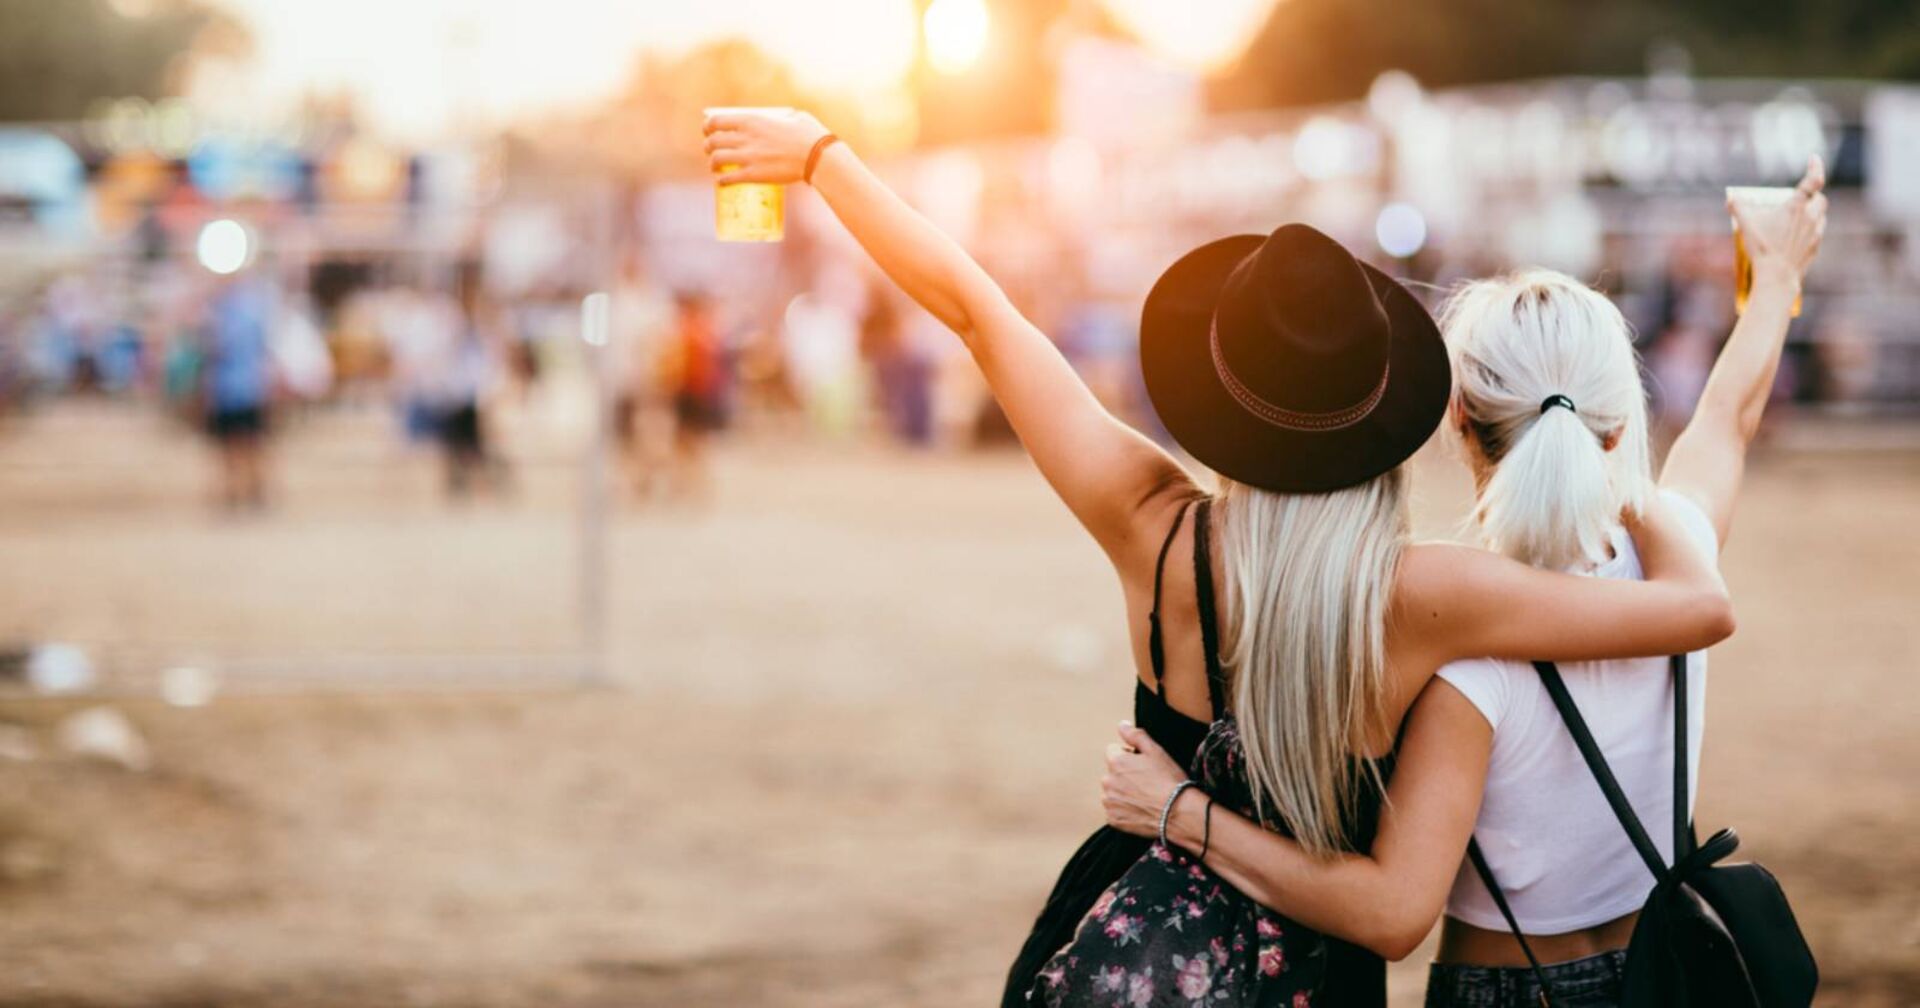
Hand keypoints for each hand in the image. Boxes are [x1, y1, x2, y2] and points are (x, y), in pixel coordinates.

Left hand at [702, 109, 830, 184]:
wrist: (816, 157)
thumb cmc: (809, 135)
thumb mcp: (792, 117)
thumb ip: (779, 118)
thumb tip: (780, 120)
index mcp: (750, 121)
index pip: (716, 121)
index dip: (707, 127)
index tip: (708, 131)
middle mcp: (744, 138)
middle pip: (712, 141)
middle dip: (708, 146)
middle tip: (711, 150)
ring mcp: (747, 157)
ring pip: (716, 160)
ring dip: (712, 164)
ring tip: (715, 167)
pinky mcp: (753, 175)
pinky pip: (727, 178)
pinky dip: (721, 181)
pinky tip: (722, 182)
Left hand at [1101, 721, 1191, 838]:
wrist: (1177, 813)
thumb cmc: (1169, 780)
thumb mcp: (1155, 751)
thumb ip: (1135, 735)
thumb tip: (1121, 725)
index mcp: (1116, 761)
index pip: (1113, 750)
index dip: (1129, 755)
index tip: (1143, 765)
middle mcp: (1107, 781)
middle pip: (1112, 771)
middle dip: (1124, 774)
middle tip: (1146, 782)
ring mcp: (1109, 801)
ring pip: (1112, 790)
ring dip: (1122, 791)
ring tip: (1144, 796)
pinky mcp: (1113, 819)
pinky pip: (1114, 810)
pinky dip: (1124, 809)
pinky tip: (1140, 809)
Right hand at [1730, 156, 1827, 282]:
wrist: (1777, 276)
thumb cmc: (1762, 248)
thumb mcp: (1745, 225)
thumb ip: (1738, 207)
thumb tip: (1731, 199)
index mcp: (1796, 207)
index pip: (1813, 180)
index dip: (1816, 167)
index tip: (1814, 158)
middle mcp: (1810, 217)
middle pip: (1820, 199)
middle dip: (1813, 196)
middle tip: (1800, 198)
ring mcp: (1815, 233)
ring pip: (1821, 215)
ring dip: (1813, 212)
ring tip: (1798, 218)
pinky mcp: (1815, 247)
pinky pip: (1818, 233)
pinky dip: (1811, 229)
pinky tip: (1798, 236)